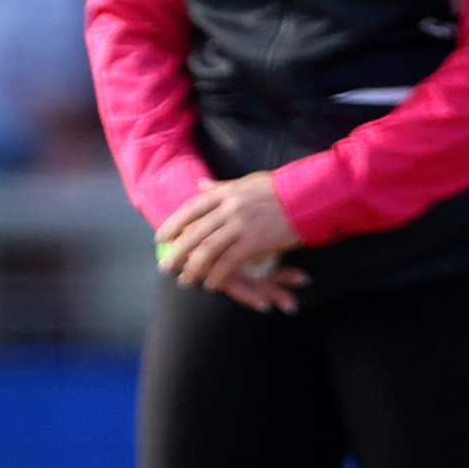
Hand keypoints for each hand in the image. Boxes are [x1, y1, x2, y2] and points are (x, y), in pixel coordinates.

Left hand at [158, 172, 304, 311]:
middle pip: (195, 232)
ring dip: (194, 268)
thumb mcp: (246, 182)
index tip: (161, 238)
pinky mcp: (254, 241)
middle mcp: (229, 208)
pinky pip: (230, 262)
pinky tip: (210, 285)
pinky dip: (218, 275)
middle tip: (166, 266)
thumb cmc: (278, 189)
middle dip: (178, 252)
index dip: (174, 224)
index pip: (191, 209)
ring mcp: (241, 224)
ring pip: (209, 250)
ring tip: (186, 280)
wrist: (307, 195)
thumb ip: (220, 187)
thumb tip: (199, 184)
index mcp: (225, 193)